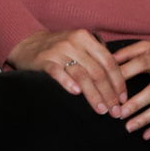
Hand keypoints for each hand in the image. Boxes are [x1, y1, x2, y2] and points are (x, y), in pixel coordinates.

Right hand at [8, 28, 126, 115]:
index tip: (123, 99)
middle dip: (109, 93)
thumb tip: (118, 80)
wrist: (26, 43)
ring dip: (94, 95)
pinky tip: (76, 94)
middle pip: (97, 71)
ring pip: (81, 74)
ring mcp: (58, 51)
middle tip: (115, 111)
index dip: (118, 81)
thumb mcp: (79, 45)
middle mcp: (74, 42)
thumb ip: (96, 56)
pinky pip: (57, 72)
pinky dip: (67, 83)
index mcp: (86, 38)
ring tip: (101, 110)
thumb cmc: (59, 48)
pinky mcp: (43, 60)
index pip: (108, 62)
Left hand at [111, 35, 149, 138]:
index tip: (108, 85)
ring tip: (129, 127)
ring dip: (146, 119)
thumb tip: (106, 61)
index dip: (125, 73)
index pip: (141, 64)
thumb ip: (127, 52)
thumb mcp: (148, 46)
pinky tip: (146, 135)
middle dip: (137, 103)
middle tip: (120, 113)